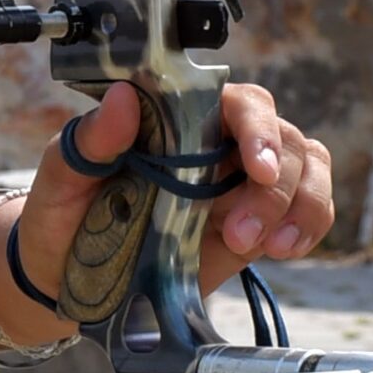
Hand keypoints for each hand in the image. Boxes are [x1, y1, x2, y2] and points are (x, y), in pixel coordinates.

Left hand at [16, 82, 335, 302]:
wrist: (65, 276)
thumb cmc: (63, 213)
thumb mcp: (63, 176)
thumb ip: (92, 140)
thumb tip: (125, 97)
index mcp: (178, 118)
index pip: (237, 102)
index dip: (256, 129)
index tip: (255, 168)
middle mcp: (218, 142)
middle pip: (282, 137)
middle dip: (277, 185)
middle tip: (242, 234)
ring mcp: (242, 181)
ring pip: (307, 168)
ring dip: (301, 205)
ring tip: (268, 245)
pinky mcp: (256, 222)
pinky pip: (307, 210)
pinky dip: (310, 225)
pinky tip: (286, 248)